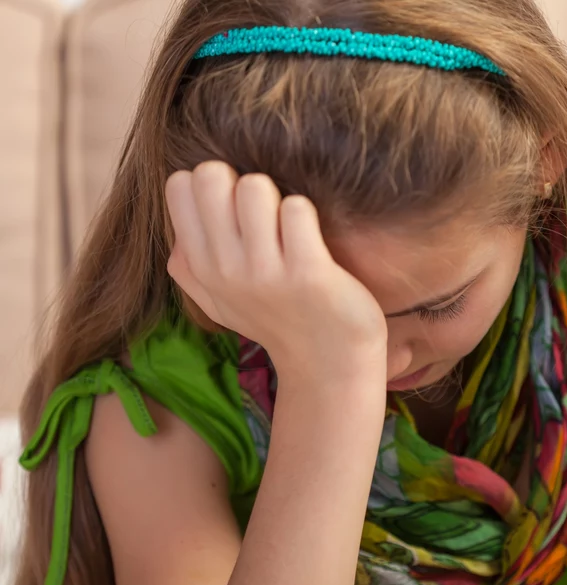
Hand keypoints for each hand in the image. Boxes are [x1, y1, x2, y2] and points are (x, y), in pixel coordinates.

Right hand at [165, 162, 386, 378]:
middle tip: (266, 212)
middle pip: (211, 176)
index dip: (213, 182)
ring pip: (254, 187)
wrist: (328, 362)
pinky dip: (307, 213)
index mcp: (201, 266)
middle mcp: (225, 269)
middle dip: (242, 180)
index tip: (237, 208)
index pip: (180, 185)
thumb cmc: (277, 319)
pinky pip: (297, 210)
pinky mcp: (307, 274)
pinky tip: (313, 239)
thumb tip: (175, 237)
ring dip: (277, 196)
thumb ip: (189, 268)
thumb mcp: (219, 302)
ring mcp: (265, 273)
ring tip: (290, 226)